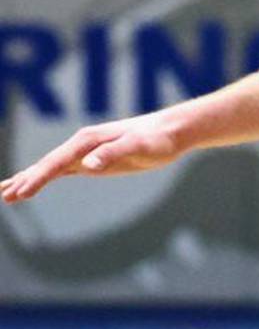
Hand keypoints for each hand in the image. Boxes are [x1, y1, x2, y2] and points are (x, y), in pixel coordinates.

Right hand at [2, 108, 187, 202]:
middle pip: (47, 164)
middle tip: (3, 197)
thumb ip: (113, 154)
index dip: (38, 178)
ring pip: (49, 168)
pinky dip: (43, 178)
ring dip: (27, 179)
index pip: (57, 162)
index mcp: (89, 140)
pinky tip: (31, 185)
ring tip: (4, 194)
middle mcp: (82, 144)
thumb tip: (87, 165)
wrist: (172, 131)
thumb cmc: (158, 138)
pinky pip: (61, 171)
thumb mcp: (139, 146)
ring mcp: (85, 153)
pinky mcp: (92, 161)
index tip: (21, 194)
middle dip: (24, 180)